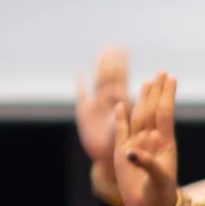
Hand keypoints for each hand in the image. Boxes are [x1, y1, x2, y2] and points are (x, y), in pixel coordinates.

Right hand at [75, 45, 129, 164]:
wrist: (110, 161)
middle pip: (110, 77)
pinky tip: (79, 73)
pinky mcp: (85, 113)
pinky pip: (83, 95)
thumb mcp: (120, 133)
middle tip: (114, 45)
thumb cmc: (122, 149)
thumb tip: (121, 105)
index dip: (121, 64)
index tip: (124, 48)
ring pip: (99, 82)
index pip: (120, 78)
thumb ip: (119, 119)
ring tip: (103, 53)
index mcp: (120, 105)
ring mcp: (97, 106)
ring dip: (100, 68)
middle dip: (112, 61)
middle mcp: (109, 103)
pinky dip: (81, 85)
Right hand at [114, 74, 182, 205]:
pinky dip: (120, 118)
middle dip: (157, 91)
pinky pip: (121, 131)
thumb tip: (131, 152)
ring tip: (147, 83)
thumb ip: (146, 164)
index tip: (171, 78)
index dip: (167, 96)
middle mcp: (151, 140)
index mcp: (164, 143)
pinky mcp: (122, 153)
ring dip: (143, 99)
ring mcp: (137, 145)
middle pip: (153, 110)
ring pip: (139, 117)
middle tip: (162, 72)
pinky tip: (121, 106)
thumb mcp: (159, 180)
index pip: (164, 114)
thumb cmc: (160, 195)